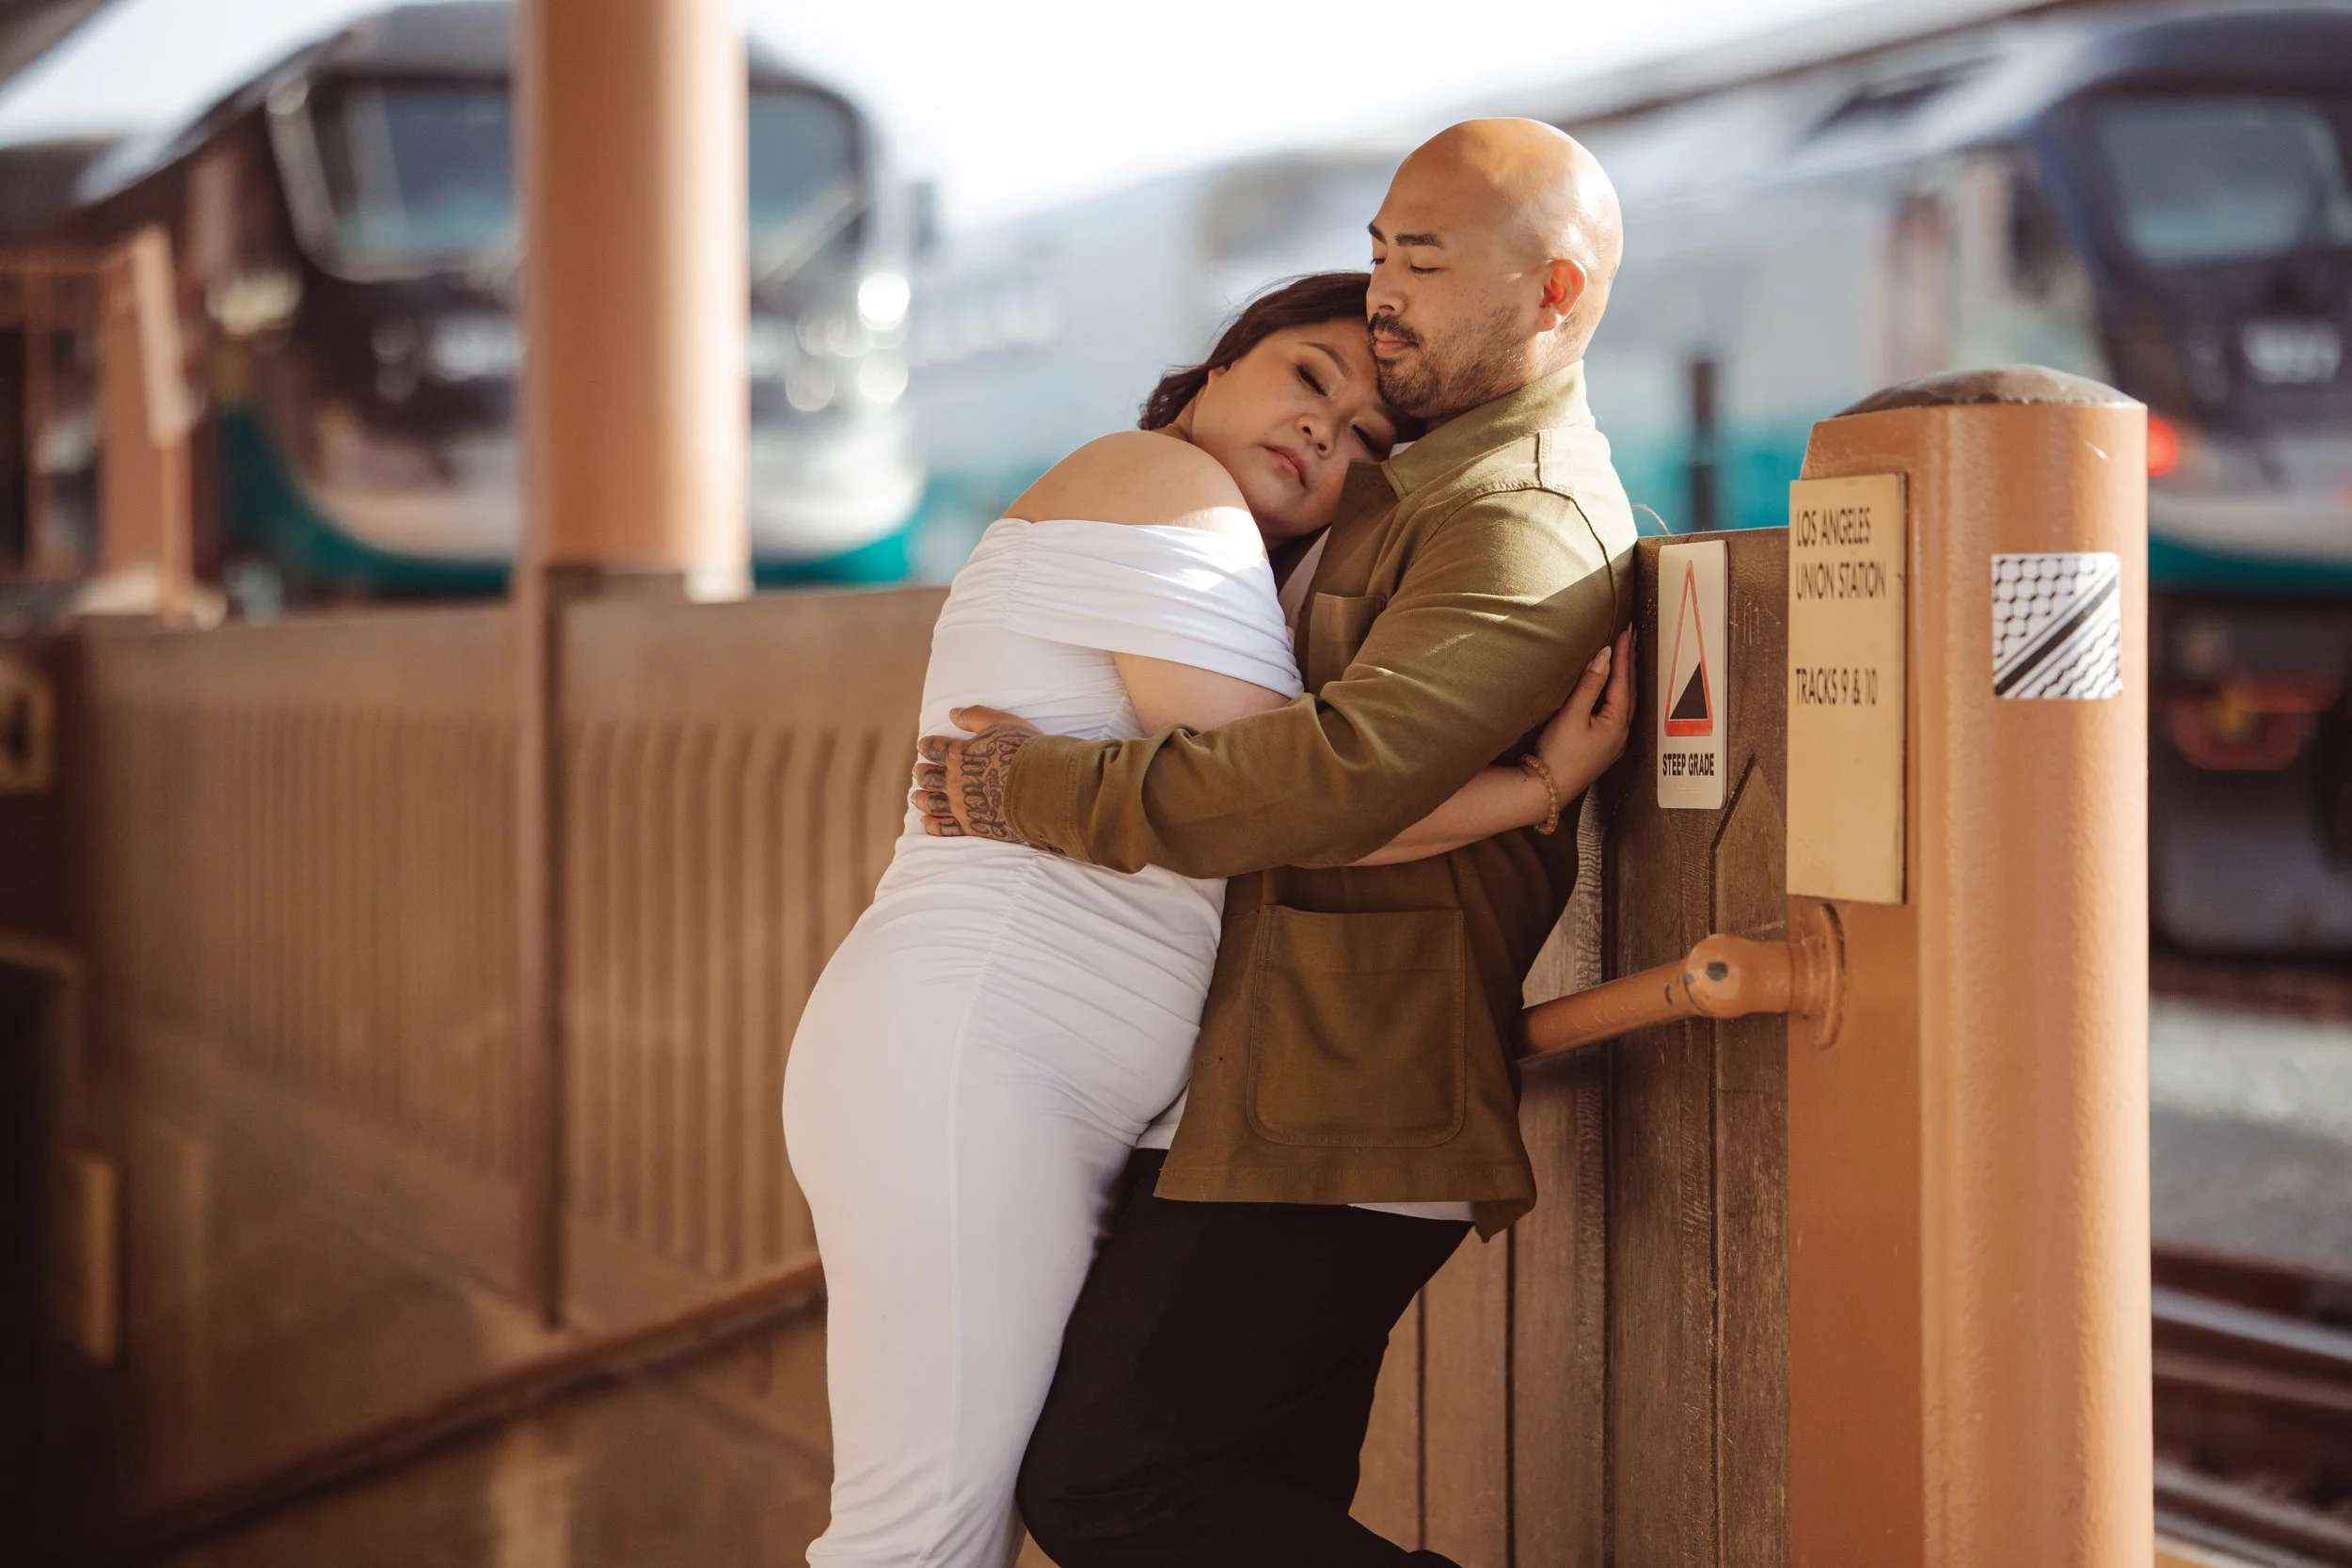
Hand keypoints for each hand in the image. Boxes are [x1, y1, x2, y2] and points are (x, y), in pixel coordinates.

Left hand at [912, 706, 1041, 840]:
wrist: (1043, 787)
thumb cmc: (1025, 752)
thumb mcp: (1001, 723)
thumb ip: (974, 716)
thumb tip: (952, 713)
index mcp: (959, 754)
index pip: (934, 748)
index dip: (927, 746)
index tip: (923, 746)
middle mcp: (954, 781)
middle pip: (928, 777)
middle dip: (921, 773)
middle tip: (919, 771)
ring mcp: (961, 806)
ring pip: (931, 802)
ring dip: (921, 798)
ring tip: (917, 796)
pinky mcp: (972, 826)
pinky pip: (944, 828)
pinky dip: (931, 824)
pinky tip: (927, 821)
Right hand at [1535, 629, 1633, 794]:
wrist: (1545, 791)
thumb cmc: (1558, 754)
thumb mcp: (1572, 715)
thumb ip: (1589, 684)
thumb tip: (1604, 656)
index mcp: (1617, 723)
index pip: (1622, 680)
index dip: (1623, 654)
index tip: (1625, 630)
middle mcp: (1621, 733)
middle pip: (1629, 690)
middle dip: (1629, 663)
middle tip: (1632, 638)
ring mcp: (1614, 742)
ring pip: (1625, 702)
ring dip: (1625, 678)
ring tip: (1625, 658)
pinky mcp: (1603, 748)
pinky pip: (1617, 712)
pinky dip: (1617, 694)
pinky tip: (1613, 689)